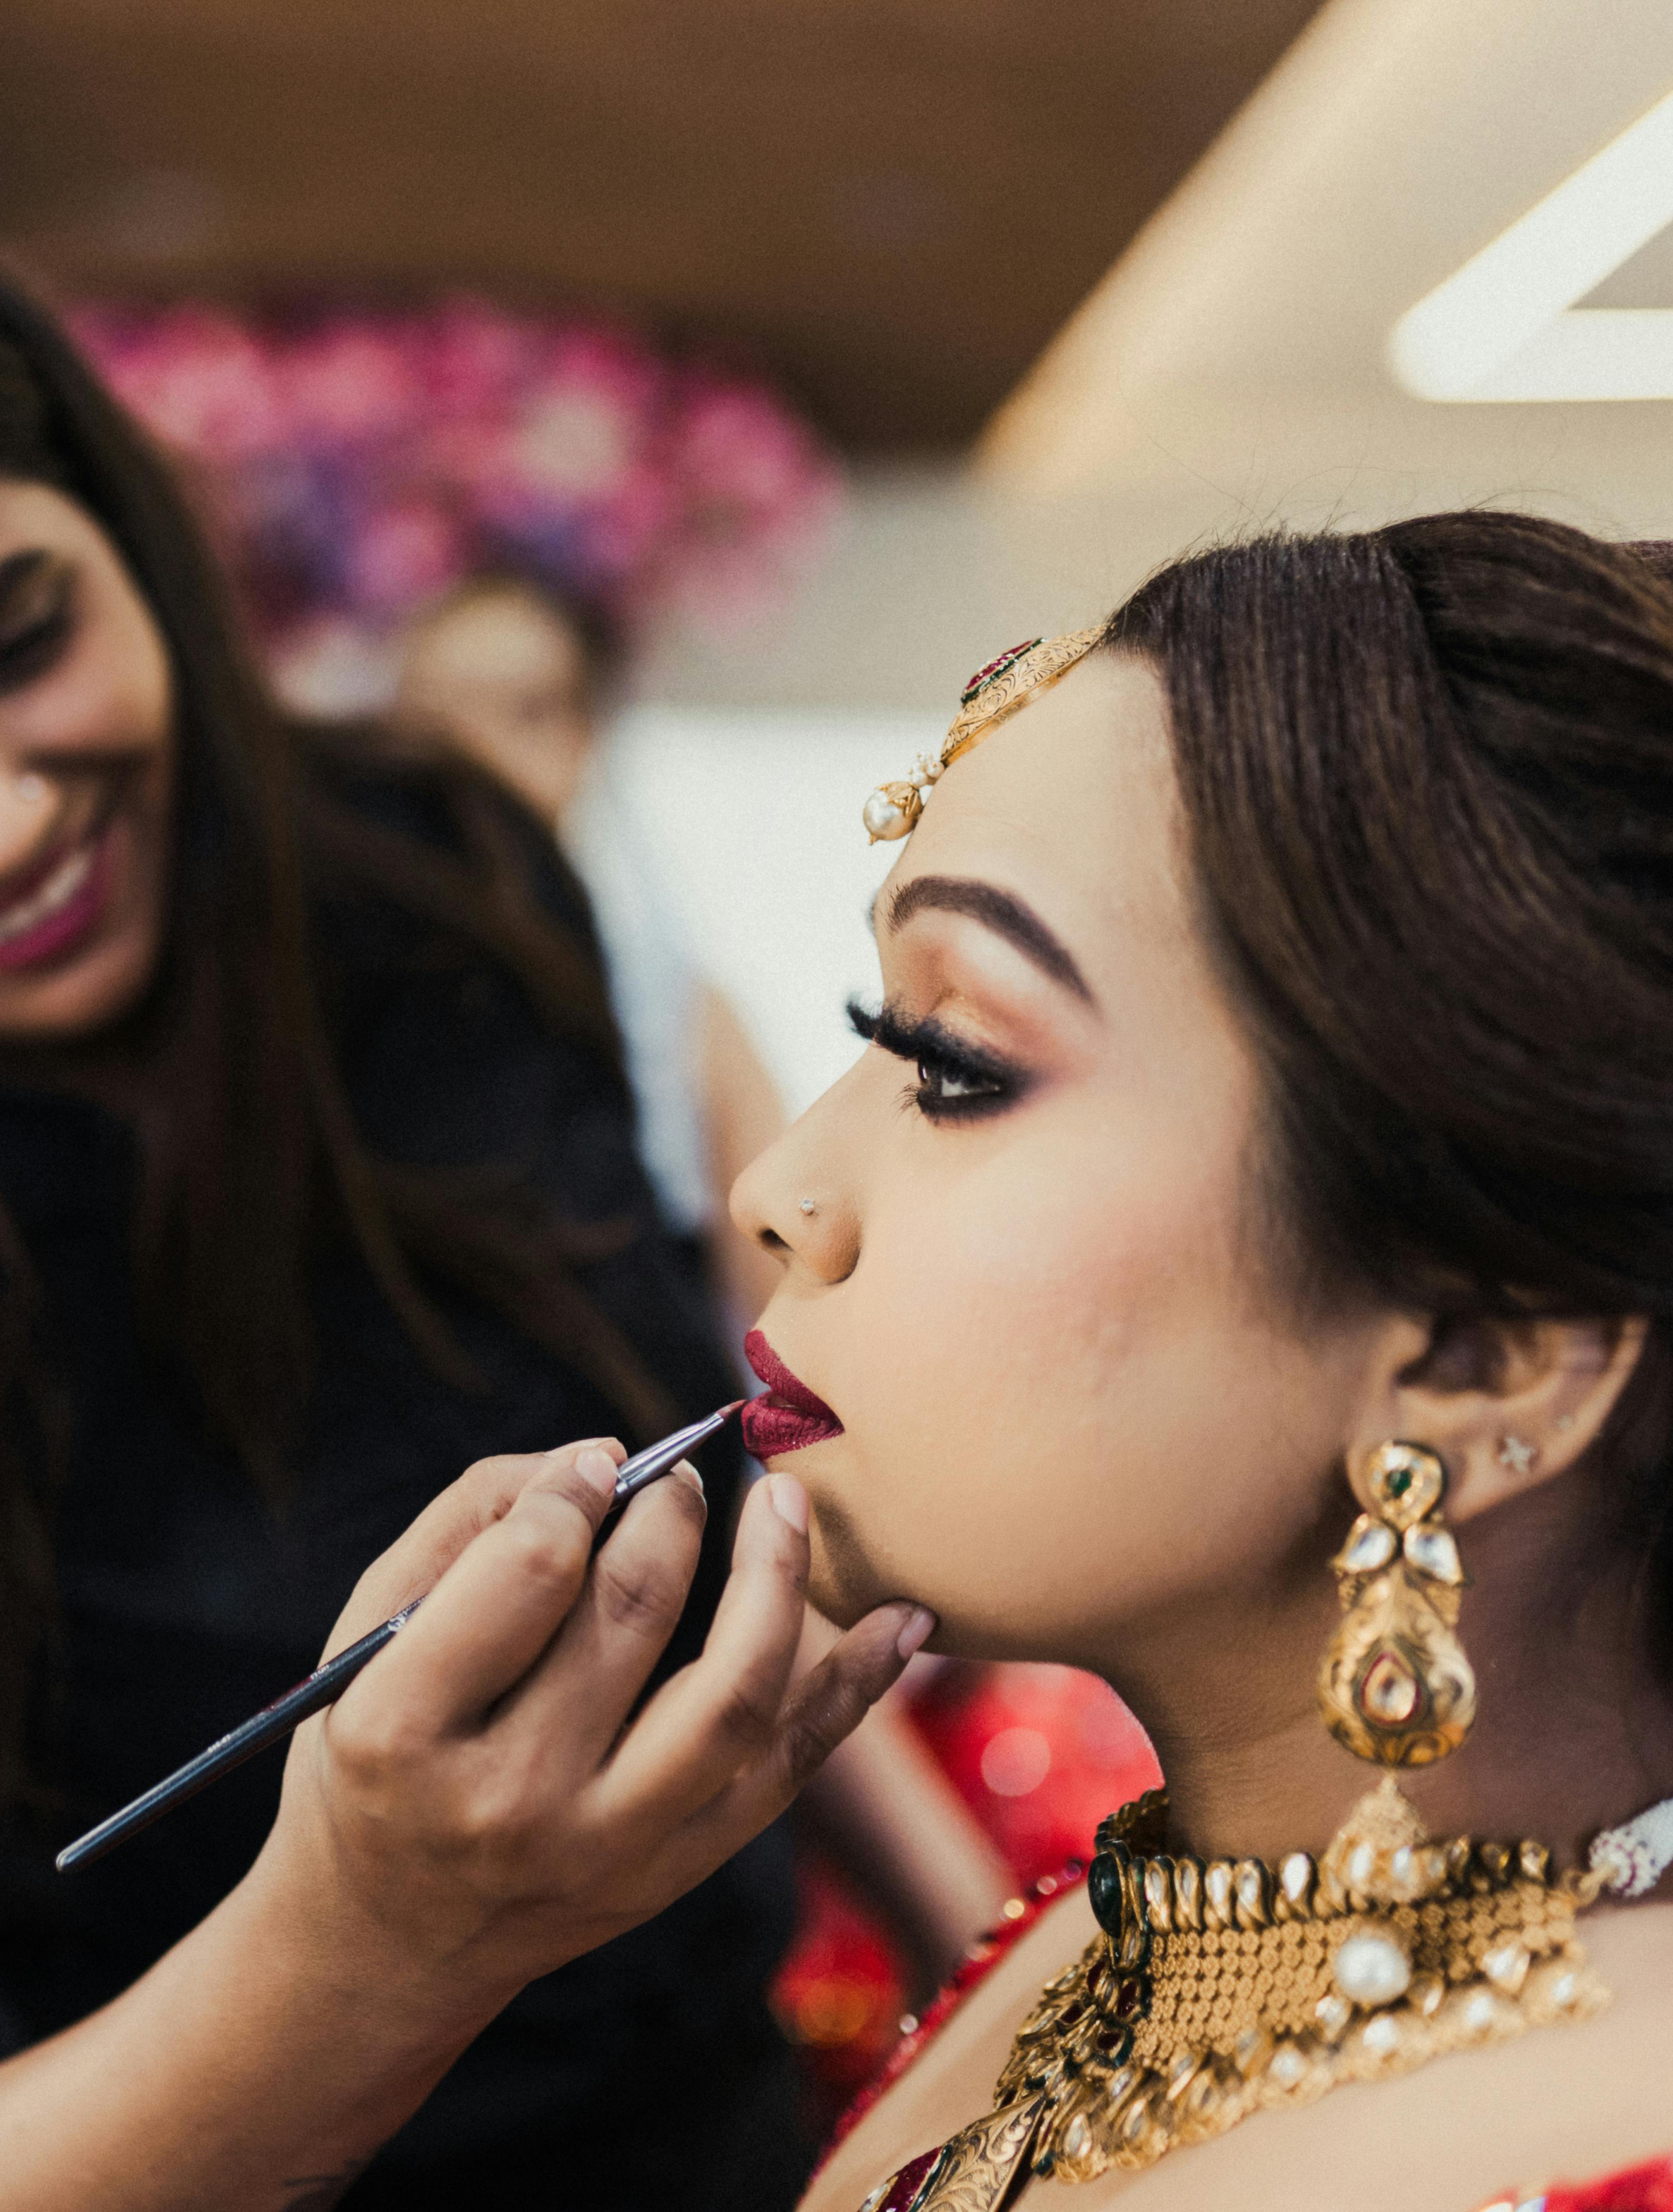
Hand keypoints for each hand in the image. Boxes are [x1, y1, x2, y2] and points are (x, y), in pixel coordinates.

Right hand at [255, 1439, 931, 2018]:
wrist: (390, 1940)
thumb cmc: (378, 1748)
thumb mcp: (373, 1631)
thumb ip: (473, 1524)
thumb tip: (601, 1458)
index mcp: (403, 1730)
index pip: (528, 1572)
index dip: (579, 1489)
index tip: (605, 1460)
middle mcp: (510, 1801)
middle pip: (632, 1616)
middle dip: (674, 1516)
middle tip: (689, 1473)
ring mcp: (606, 1850)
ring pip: (732, 1697)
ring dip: (778, 1579)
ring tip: (784, 1502)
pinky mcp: (676, 1874)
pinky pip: (789, 1769)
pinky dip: (856, 1688)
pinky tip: (906, 1619)